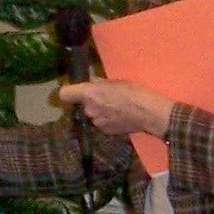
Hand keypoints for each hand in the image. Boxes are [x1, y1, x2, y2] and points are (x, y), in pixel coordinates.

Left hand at [58, 80, 172, 137]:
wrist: (149, 113)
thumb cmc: (134, 92)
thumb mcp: (116, 82)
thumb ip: (99, 83)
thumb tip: (91, 81)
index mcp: (89, 94)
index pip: (64, 94)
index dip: (69, 92)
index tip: (75, 90)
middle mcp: (89, 109)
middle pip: (82, 105)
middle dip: (91, 101)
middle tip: (106, 96)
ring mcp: (96, 122)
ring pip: (92, 115)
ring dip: (100, 111)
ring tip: (116, 107)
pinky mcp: (105, 131)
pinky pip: (101, 123)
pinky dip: (108, 120)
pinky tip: (120, 116)